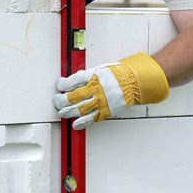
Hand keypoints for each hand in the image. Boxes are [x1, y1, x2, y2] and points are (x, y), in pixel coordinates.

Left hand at [53, 53, 168, 129]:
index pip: (72, 81)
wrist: (135, 83)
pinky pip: (91, 119)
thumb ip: (87, 75)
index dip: (63, 84)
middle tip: (57, 101)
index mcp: (94, 76)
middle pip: (72, 97)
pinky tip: (75, 124)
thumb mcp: (101, 69)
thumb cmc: (118, 74)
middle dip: (61, 100)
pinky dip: (82, 122)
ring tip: (62, 112)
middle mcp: (96, 89)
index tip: (59, 85)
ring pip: (79, 109)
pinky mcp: (106, 111)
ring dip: (67, 112)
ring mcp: (100, 101)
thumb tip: (74, 79)